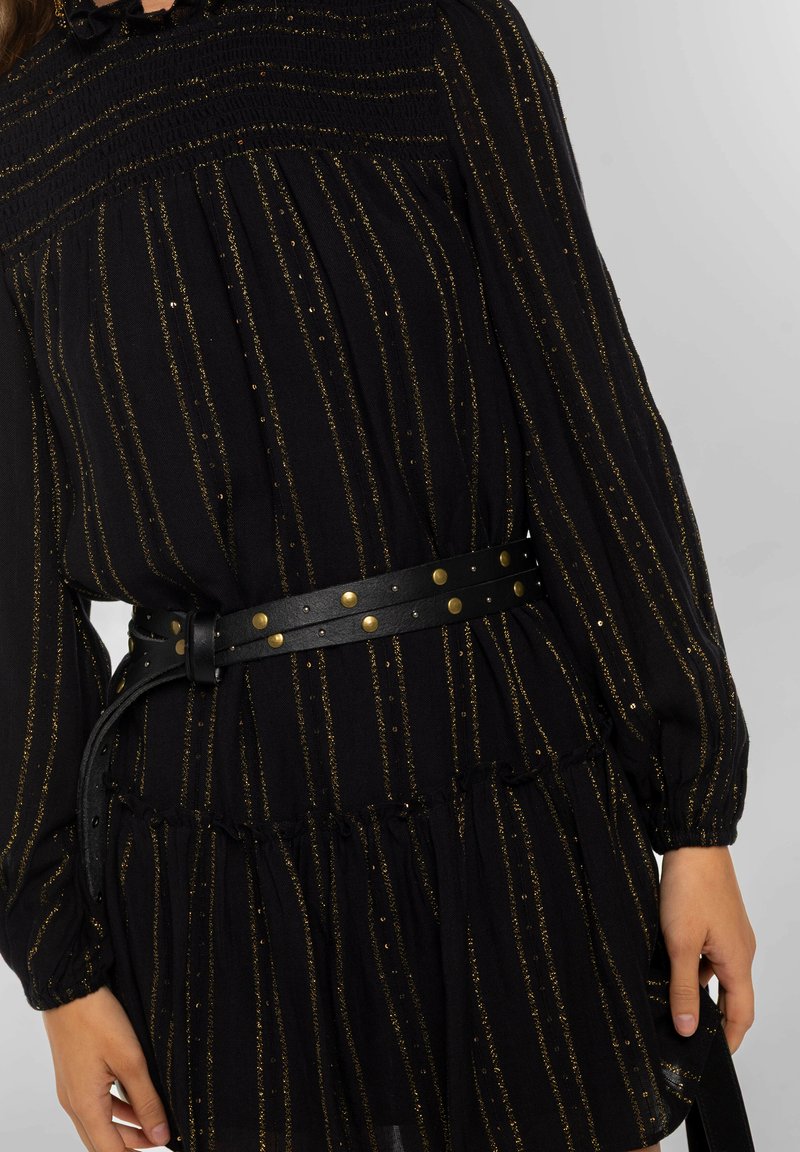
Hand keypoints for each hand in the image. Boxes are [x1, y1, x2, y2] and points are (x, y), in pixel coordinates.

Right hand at [42, 984, 170, 1149]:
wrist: (70, 990)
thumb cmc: (98, 1021)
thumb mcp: (130, 1061)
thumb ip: (146, 1101)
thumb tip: (160, 1136)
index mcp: (86, 1106)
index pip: (109, 1151)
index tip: (162, 1143)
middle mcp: (74, 1104)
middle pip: (102, 1141)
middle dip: (131, 1143)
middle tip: (160, 1134)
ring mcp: (72, 1090)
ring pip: (98, 1123)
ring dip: (124, 1126)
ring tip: (153, 1119)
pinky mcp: (74, 1075)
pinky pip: (94, 1104)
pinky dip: (115, 1108)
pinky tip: (134, 1098)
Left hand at [659, 845, 755, 1053]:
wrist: (694, 843)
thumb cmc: (690, 888)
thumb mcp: (679, 942)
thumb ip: (682, 987)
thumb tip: (688, 1028)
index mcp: (737, 961)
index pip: (741, 1014)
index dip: (729, 1039)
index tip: (713, 1056)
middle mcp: (740, 950)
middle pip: (731, 996)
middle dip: (712, 1017)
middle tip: (686, 1032)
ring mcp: (730, 934)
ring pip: (716, 973)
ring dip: (697, 988)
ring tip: (669, 999)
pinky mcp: (717, 921)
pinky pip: (709, 953)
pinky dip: (693, 964)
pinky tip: (667, 963)